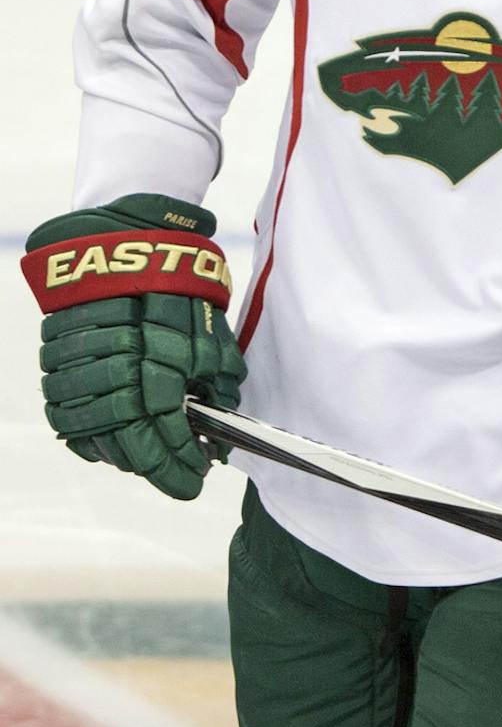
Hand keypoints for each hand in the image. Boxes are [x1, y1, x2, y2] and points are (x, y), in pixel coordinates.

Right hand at [19, 194, 245, 500]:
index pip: (165, 444)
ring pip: (97, 440)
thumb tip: (221, 429)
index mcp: (155, 376)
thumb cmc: (176, 290)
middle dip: (159, 468)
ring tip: (151, 459)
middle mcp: (113, 383)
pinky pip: (68, 420)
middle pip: (130, 451)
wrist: (122, 245)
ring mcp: (79, 376)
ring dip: (126, 457)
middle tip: (181, 474)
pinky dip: (92, 438)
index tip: (197, 481)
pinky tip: (114, 442)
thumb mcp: (213, 337)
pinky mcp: (55, 365)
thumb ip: (218, 386)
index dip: (182, 469)